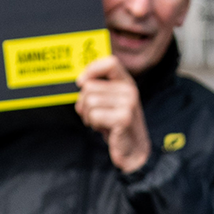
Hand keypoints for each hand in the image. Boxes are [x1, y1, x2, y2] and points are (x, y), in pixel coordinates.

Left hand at [74, 56, 151, 173]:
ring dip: (88, 116)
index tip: (81, 82)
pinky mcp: (123, 118)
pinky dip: (94, 124)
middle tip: (93, 114)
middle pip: (89, 86)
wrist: (132, 150)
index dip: (91, 69)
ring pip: (89, 101)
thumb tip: (81, 82)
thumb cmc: (116, 125)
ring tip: (100, 122)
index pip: (110, 62)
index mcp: (126, 83)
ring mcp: (128, 103)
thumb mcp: (109, 102)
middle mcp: (129, 90)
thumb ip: (98, 89)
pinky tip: (104, 129)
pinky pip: (94, 115)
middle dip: (84, 103)